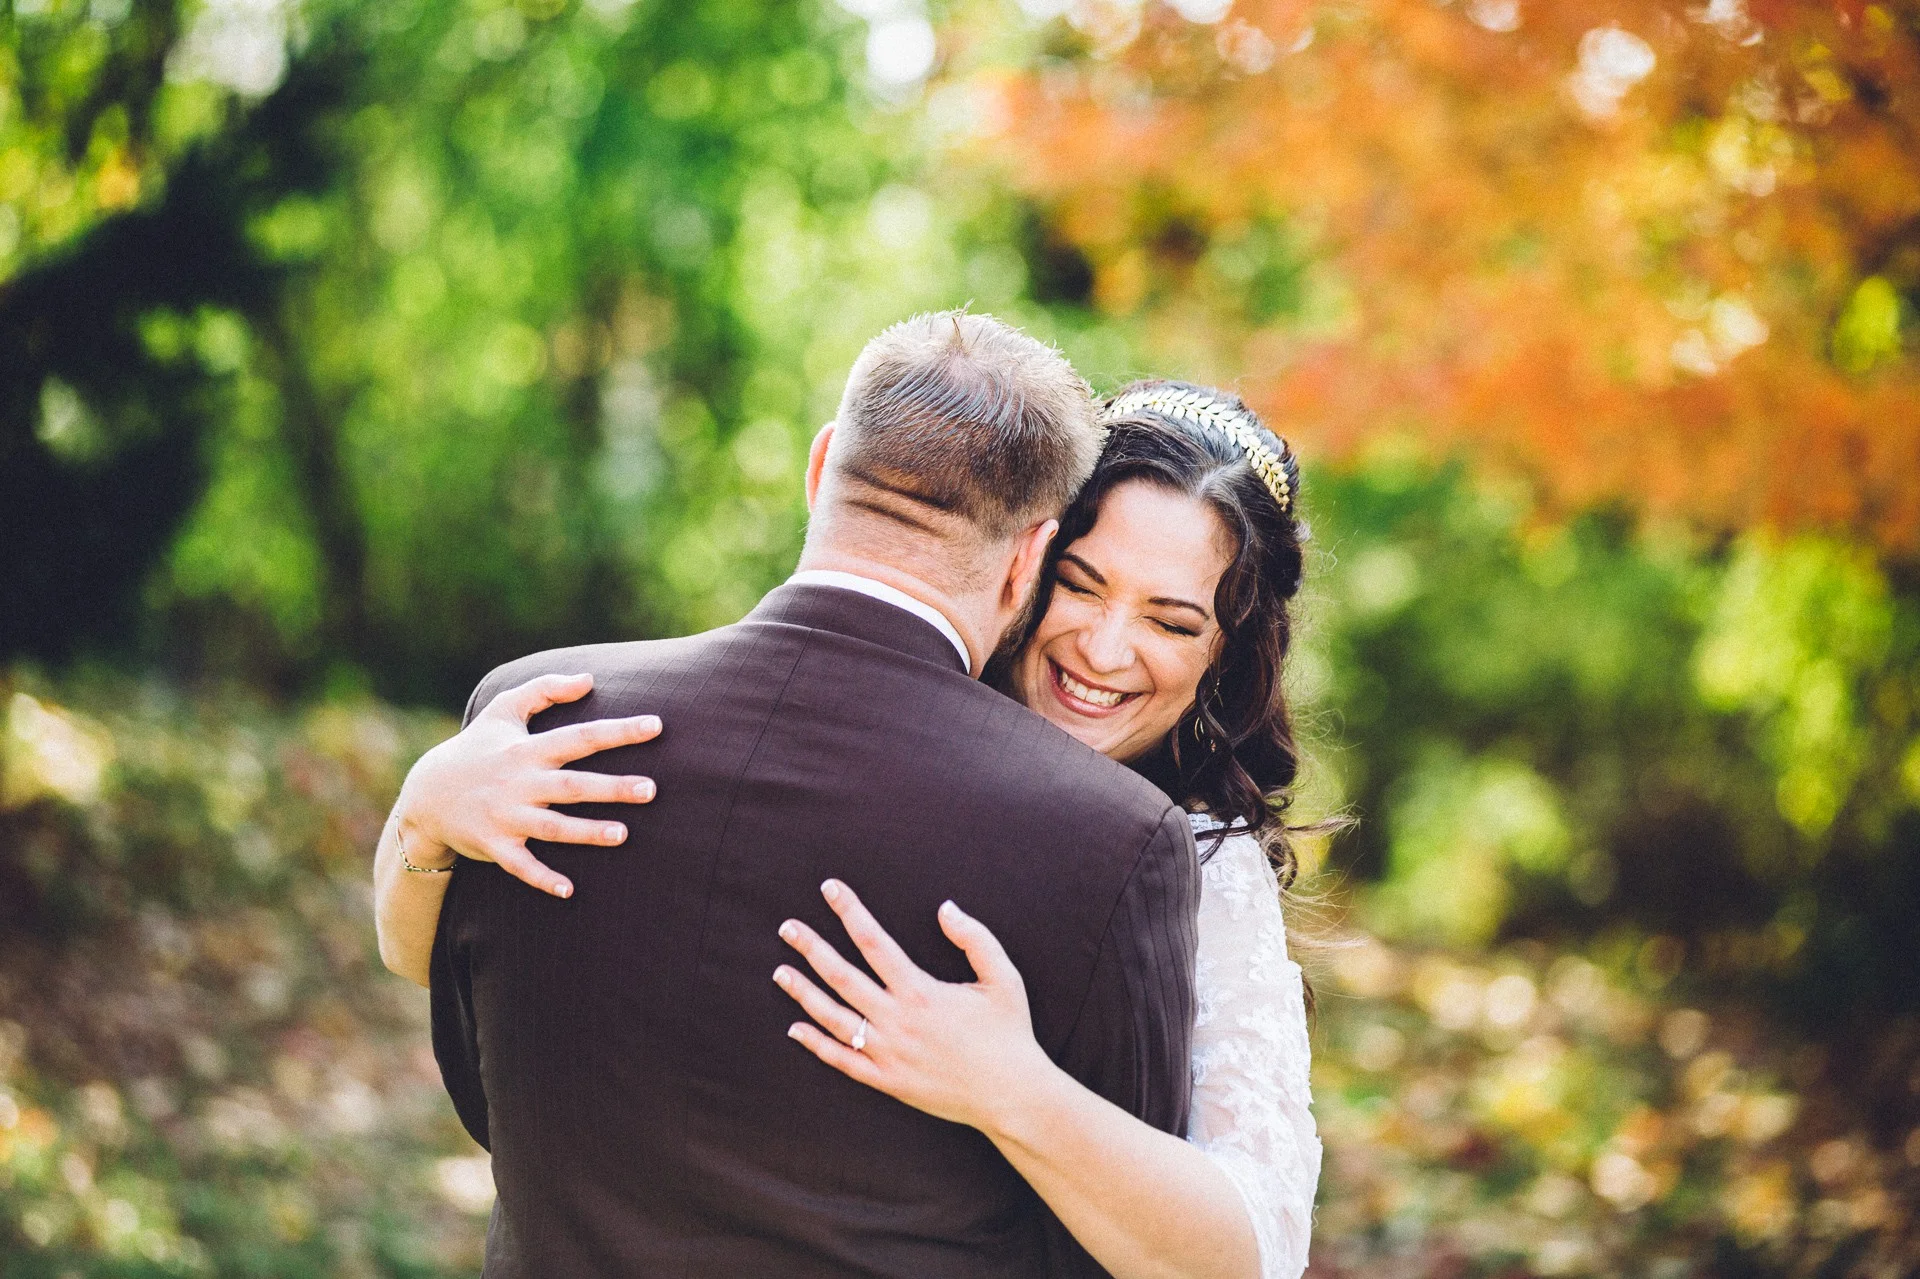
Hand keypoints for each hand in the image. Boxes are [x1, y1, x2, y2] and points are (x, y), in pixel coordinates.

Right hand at [393, 673, 661, 898]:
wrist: (426, 794)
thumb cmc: (476, 748)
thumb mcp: (503, 710)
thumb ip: (544, 689)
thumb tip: (588, 678)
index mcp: (528, 750)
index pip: (580, 737)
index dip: (618, 731)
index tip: (656, 726)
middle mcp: (520, 783)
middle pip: (572, 785)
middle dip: (611, 787)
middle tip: (651, 789)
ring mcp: (506, 816)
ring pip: (552, 826)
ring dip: (586, 832)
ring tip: (622, 835)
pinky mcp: (495, 846)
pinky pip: (521, 865)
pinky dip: (542, 878)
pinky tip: (568, 891)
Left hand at [775, 880, 1053, 1134]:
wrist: (1011, 1095)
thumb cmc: (1009, 1034)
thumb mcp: (1003, 977)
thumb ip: (974, 938)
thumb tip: (945, 907)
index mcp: (921, 991)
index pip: (874, 941)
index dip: (850, 911)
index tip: (830, 890)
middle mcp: (897, 1021)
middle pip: (842, 976)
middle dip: (812, 948)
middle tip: (788, 928)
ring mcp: (889, 1054)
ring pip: (834, 1018)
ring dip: (804, 993)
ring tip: (780, 971)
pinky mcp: (888, 1082)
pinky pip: (843, 1061)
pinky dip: (816, 1045)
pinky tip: (795, 1029)